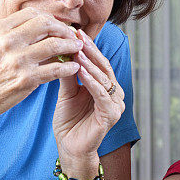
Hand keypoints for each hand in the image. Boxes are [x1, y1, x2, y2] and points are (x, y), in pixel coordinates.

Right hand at [0, 8, 81, 120]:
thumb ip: (14, 33)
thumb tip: (44, 27)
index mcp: (0, 29)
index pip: (33, 14)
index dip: (51, 19)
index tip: (60, 26)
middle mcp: (8, 41)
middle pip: (46, 24)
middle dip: (64, 29)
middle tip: (73, 36)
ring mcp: (17, 60)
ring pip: (54, 44)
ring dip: (71, 46)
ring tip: (77, 49)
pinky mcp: (26, 79)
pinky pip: (56, 69)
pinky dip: (69, 67)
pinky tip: (74, 67)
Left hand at [53, 28, 124, 164]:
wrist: (70, 148)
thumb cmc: (69, 122)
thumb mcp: (66, 93)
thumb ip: (69, 75)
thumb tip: (64, 52)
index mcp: (105, 87)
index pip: (98, 63)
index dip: (88, 48)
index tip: (75, 32)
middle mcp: (114, 94)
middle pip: (103, 67)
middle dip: (90, 51)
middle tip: (78, 36)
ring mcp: (115, 104)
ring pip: (104, 79)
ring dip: (90, 64)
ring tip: (78, 50)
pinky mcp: (111, 115)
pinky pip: (101, 94)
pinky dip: (92, 82)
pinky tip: (82, 72)